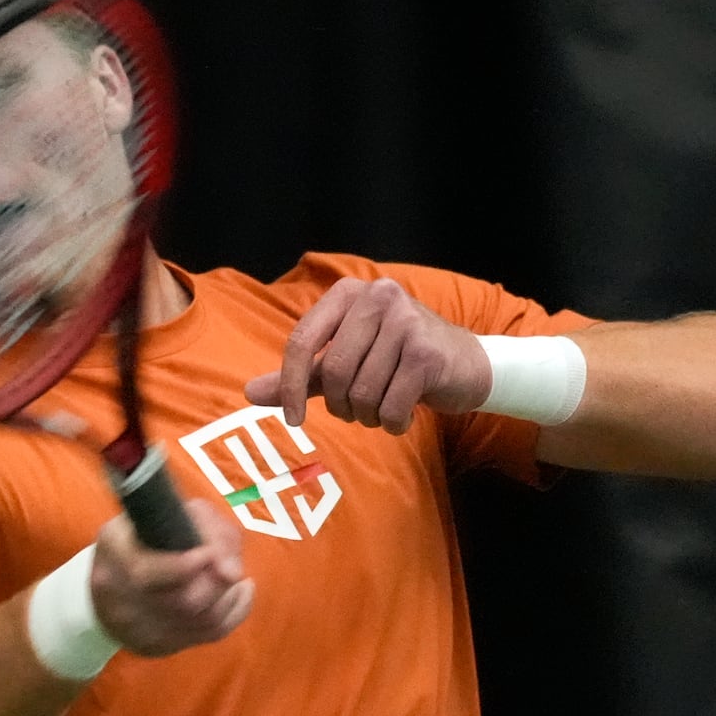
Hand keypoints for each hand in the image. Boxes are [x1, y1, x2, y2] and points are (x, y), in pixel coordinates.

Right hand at [90, 498, 253, 657]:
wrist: (99, 595)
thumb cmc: (131, 544)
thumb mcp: (148, 516)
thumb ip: (195, 520)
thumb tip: (230, 564)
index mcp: (115, 560)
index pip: (146, 573)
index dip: (183, 566)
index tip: (209, 553)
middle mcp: (124, 602)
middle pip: (184, 601)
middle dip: (218, 579)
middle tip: (231, 561)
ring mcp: (143, 631)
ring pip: (204, 620)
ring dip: (230, 593)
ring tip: (234, 572)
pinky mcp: (162, 647)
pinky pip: (212, 634)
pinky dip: (236, 610)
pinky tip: (240, 591)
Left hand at [244, 277, 490, 433]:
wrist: (466, 365)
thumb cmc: (398, 361)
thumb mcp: (346, 363)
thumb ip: (300, 376)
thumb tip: (249, 392)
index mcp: (349, 293)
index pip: (302, 341)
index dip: (289, 385)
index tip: (293, 420)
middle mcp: (378, 297)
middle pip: (333, 373)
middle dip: (341, 405)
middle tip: (358, 410)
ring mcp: (406, 322)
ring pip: (362, 393)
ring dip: (369, 416)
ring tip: (384, 408)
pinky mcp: (428, 352)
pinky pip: (390, 406)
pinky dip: (392, 423)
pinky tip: (404, 415)